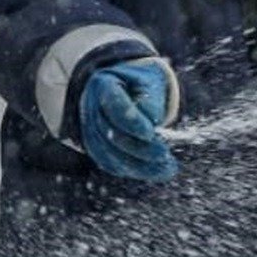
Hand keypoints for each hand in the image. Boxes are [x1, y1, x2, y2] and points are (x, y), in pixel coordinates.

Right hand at [79, 60, 178, 181]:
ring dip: (140, 166)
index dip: (131, 121)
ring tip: (167, 169)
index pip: (114, 105)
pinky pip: (111, 164)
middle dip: (140, 148)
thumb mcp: (150, 84)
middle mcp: (90, 109)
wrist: (126, 89)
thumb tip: (152, 122)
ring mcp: (90, 131)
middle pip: (112, 134)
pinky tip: (156, 171)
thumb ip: (150, 101)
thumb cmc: (141, 85)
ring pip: (111, 155)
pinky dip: (134, 170)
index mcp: (102, 85)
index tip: (151, 133)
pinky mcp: (96, 148)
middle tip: (165, 154)